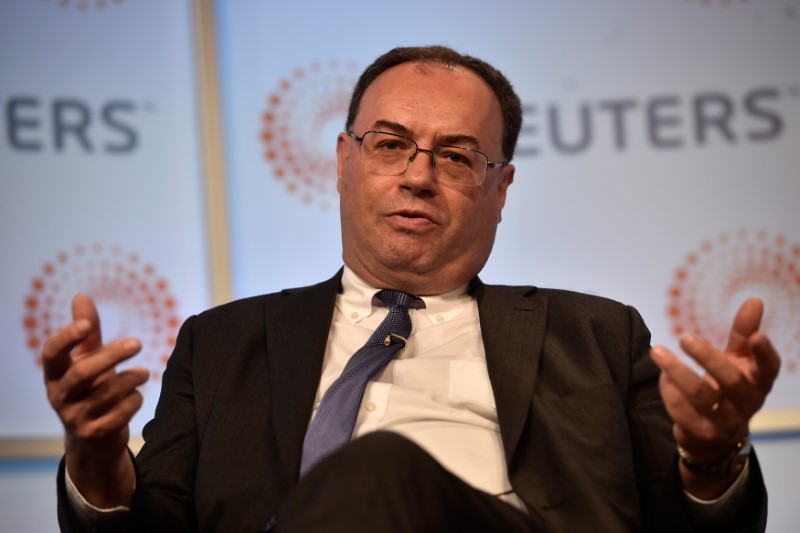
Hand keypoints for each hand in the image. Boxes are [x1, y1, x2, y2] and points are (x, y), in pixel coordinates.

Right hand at [42, 294, 148, 506]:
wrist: (93, 437)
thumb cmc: (90, 387)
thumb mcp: (87, 359)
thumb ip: (87, 332)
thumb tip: (81, 296)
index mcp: (54, 374)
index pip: (52, 353)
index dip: (66, 338)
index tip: (86, 323)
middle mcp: (59, 395)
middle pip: (83, 372)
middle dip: (112, 355)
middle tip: (138, 343)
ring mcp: (75, 417)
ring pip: (106, 393)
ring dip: (130, 379)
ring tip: (145, 372)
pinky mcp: (94, 434)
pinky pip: (119, 414)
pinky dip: (133, 401)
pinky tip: (136, 396)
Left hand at [650, 297, 780, 497]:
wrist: (714, 436)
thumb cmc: (726, 387)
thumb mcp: (738, 360)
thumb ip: (743, 332)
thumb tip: (755, 299)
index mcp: (758, 382)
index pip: (769, 368)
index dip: (765, 353)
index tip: (757, 335)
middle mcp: (746, 404)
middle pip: (731, 381)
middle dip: (707, 357)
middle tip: (685, 336)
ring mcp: (724, 422)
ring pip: (700, 396)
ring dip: (677, 371)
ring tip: (657, 351)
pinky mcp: (700, 432)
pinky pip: (681, 410)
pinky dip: (668, 390)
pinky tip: (662, 376)